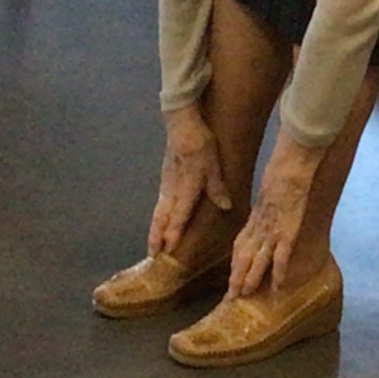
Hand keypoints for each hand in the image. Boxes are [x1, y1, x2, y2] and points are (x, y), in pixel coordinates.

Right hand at [148, 104, 233, 255]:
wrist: (182, 123)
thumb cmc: (201, 143)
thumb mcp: (214, 165)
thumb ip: (217, 187)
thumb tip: (226, 207)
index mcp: (187, 187)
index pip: (179, 215)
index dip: (173, 232)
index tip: (168, 248)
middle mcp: (173, 188)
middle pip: (162, 217)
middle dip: (157, 236)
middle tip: (152, 254)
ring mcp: (166, 183)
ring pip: (159, 210)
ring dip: (155, 228)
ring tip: (152, 244)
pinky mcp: (165, 177)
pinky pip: (160, 202)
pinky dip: (158, 215)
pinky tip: (159, 220)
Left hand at [228, 135, 322, 297]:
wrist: (291, 165)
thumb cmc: (281, 171)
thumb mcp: (269, 189)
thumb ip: (266, 205)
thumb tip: (266, 212)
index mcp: (256, 217)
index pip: (240, 245)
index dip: (235, 263)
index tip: (231, 277)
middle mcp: (261, 227)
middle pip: (244, 256)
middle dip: (237, 277)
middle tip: (232, 296)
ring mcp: (273, 230)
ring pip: (257, 260)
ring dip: (251, 279)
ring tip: (246, 295)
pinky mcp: (287, 231)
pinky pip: (281, 256)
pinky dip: (279, 272)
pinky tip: (278, 286)